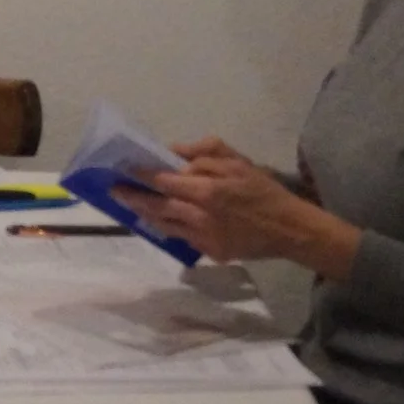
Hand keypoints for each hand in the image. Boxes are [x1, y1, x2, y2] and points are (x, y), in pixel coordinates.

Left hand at [114, 146, 359, 276]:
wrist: (289, 229)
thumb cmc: (263, 190)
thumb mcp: (238, 161)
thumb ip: (204, 153)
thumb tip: (172, 151)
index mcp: (208, 190)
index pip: (164, 181)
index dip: (141, 174)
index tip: (123, 168)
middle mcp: (200, 216)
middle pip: (157, 207)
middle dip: (133, 197)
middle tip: (114, 190)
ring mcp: (204, 238)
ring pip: (165, 225)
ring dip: (145, 214)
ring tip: (131, 204)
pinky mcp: (209, 253)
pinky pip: (182, 237)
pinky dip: (169, 227)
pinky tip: (160, 218)